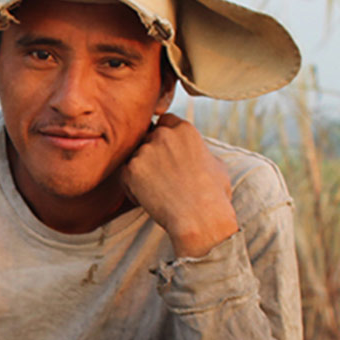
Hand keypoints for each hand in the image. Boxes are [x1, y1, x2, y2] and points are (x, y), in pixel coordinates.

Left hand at [120, 113, 238, 257]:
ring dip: (141, 170)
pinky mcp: (130, 170)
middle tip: (161, 175)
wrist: (200, 218)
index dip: (165, 135)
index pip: (165, 121)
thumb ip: (197, 150)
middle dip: (151, 153)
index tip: (167, 151)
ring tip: (159, 190)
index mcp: (184, 129)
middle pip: (147, 138)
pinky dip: (132, 188)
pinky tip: (149, 199)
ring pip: (135, 157)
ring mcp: (144, 151)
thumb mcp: (215, 163)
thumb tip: (194, 150)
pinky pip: (124, 176)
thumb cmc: (213, 194)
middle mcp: (162, 135)